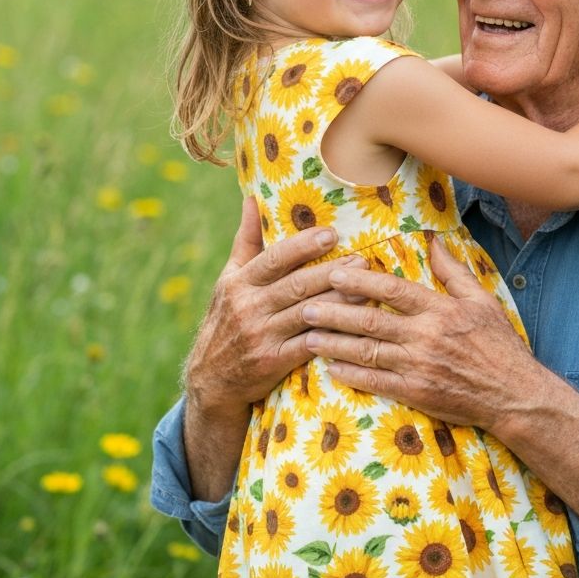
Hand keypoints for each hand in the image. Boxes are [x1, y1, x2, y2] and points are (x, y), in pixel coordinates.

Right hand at [183, 198, 363, 418]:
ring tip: (367, 289)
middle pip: (295, 285)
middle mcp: (248, 307)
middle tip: (362, 260)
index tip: (332, 234)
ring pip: (306, 314)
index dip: (303, 246)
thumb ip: (247, 240)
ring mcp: (261, 336)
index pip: (274, 258)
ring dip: (339, 301)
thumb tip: (253, 198)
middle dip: (331, 272)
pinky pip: (308, 346)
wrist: (211, 379)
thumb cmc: (227, 319)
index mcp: (239, 282)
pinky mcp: (273, 362)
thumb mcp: (229, 279)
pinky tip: (355, 327)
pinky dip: (332, 335)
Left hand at [300, 236, 543, 432]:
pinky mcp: (417, 393)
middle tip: (305, 305)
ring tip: (307, 337)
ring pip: (367, 353)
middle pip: (371, 322)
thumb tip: (435, 241)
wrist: (514, 395)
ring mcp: (419, 367)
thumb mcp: (482, 301)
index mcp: (440, 310)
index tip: (335, 274)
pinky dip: (352, 376)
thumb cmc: (499, 345)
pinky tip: (331, 369)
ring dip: (334, 344)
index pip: (392, 291)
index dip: (360, 282)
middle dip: (334, 313)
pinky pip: (377, 383)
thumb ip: (454, 272)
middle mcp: (426, 336)